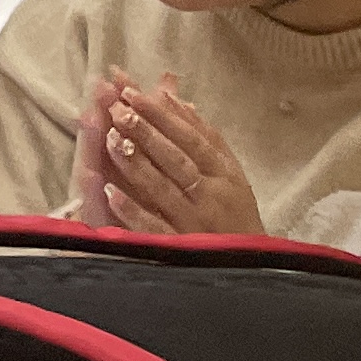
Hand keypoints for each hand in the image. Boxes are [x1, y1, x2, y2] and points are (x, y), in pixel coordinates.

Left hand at [88, 74, 265, 235]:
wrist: (251, 268)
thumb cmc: (233, 212)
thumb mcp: (227, 173)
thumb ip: (202, 135)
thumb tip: (172, 95)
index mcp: (225, 175)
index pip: (193, 140)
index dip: (163, 116)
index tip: (132, 93)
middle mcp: (212, 198)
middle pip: (176, 160)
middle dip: (145, 132)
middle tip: (116, 107)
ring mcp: (195, 224)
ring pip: (163, 190)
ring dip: (136, 163)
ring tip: (110, 138)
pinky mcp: (180, 249)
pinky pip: (155, 228)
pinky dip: (133, 210)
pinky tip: (110, 192)